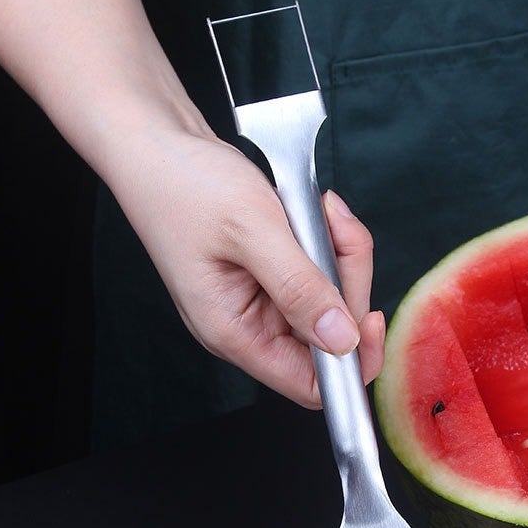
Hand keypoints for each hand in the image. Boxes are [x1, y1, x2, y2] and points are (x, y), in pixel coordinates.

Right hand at [120, 124, 385, 408]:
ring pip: (332, 294)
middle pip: (331, 333)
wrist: (156, 142)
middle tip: (336, 226)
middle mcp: (249, 323)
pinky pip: (319, 266)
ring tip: (321, 208)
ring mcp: (261, 295)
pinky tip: (314, 208)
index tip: (371, 316)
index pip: (310, 385)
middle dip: (348, 278)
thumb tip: (341, 341)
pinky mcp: (271, 267)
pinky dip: (328, 236)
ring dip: (340, 249)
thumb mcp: (251, 231)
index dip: (350, 362)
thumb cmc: (184, 184)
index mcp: (234, 332)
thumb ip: (299, 288)